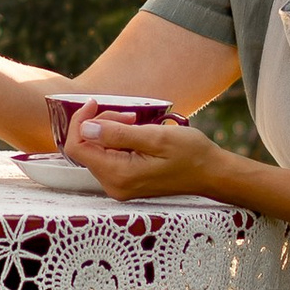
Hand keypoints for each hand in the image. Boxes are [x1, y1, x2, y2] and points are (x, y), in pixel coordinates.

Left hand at [67, 111, 222, 200]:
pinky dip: (117, 140)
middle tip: (129, 116)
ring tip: (135, 123)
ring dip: (110, 131)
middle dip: (101, 124)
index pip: (78, 147)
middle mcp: (114, 185)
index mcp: (119, 175)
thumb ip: (118, 134)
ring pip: (97, 150)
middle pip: (87, 148)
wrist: (212, 173)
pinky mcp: (125, 181)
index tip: (95, 104)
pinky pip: (109, 156)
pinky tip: (136, 133)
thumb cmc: (190, 154)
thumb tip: (85, 128)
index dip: (81, 121)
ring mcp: (119, 185)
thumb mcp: (155, 137)